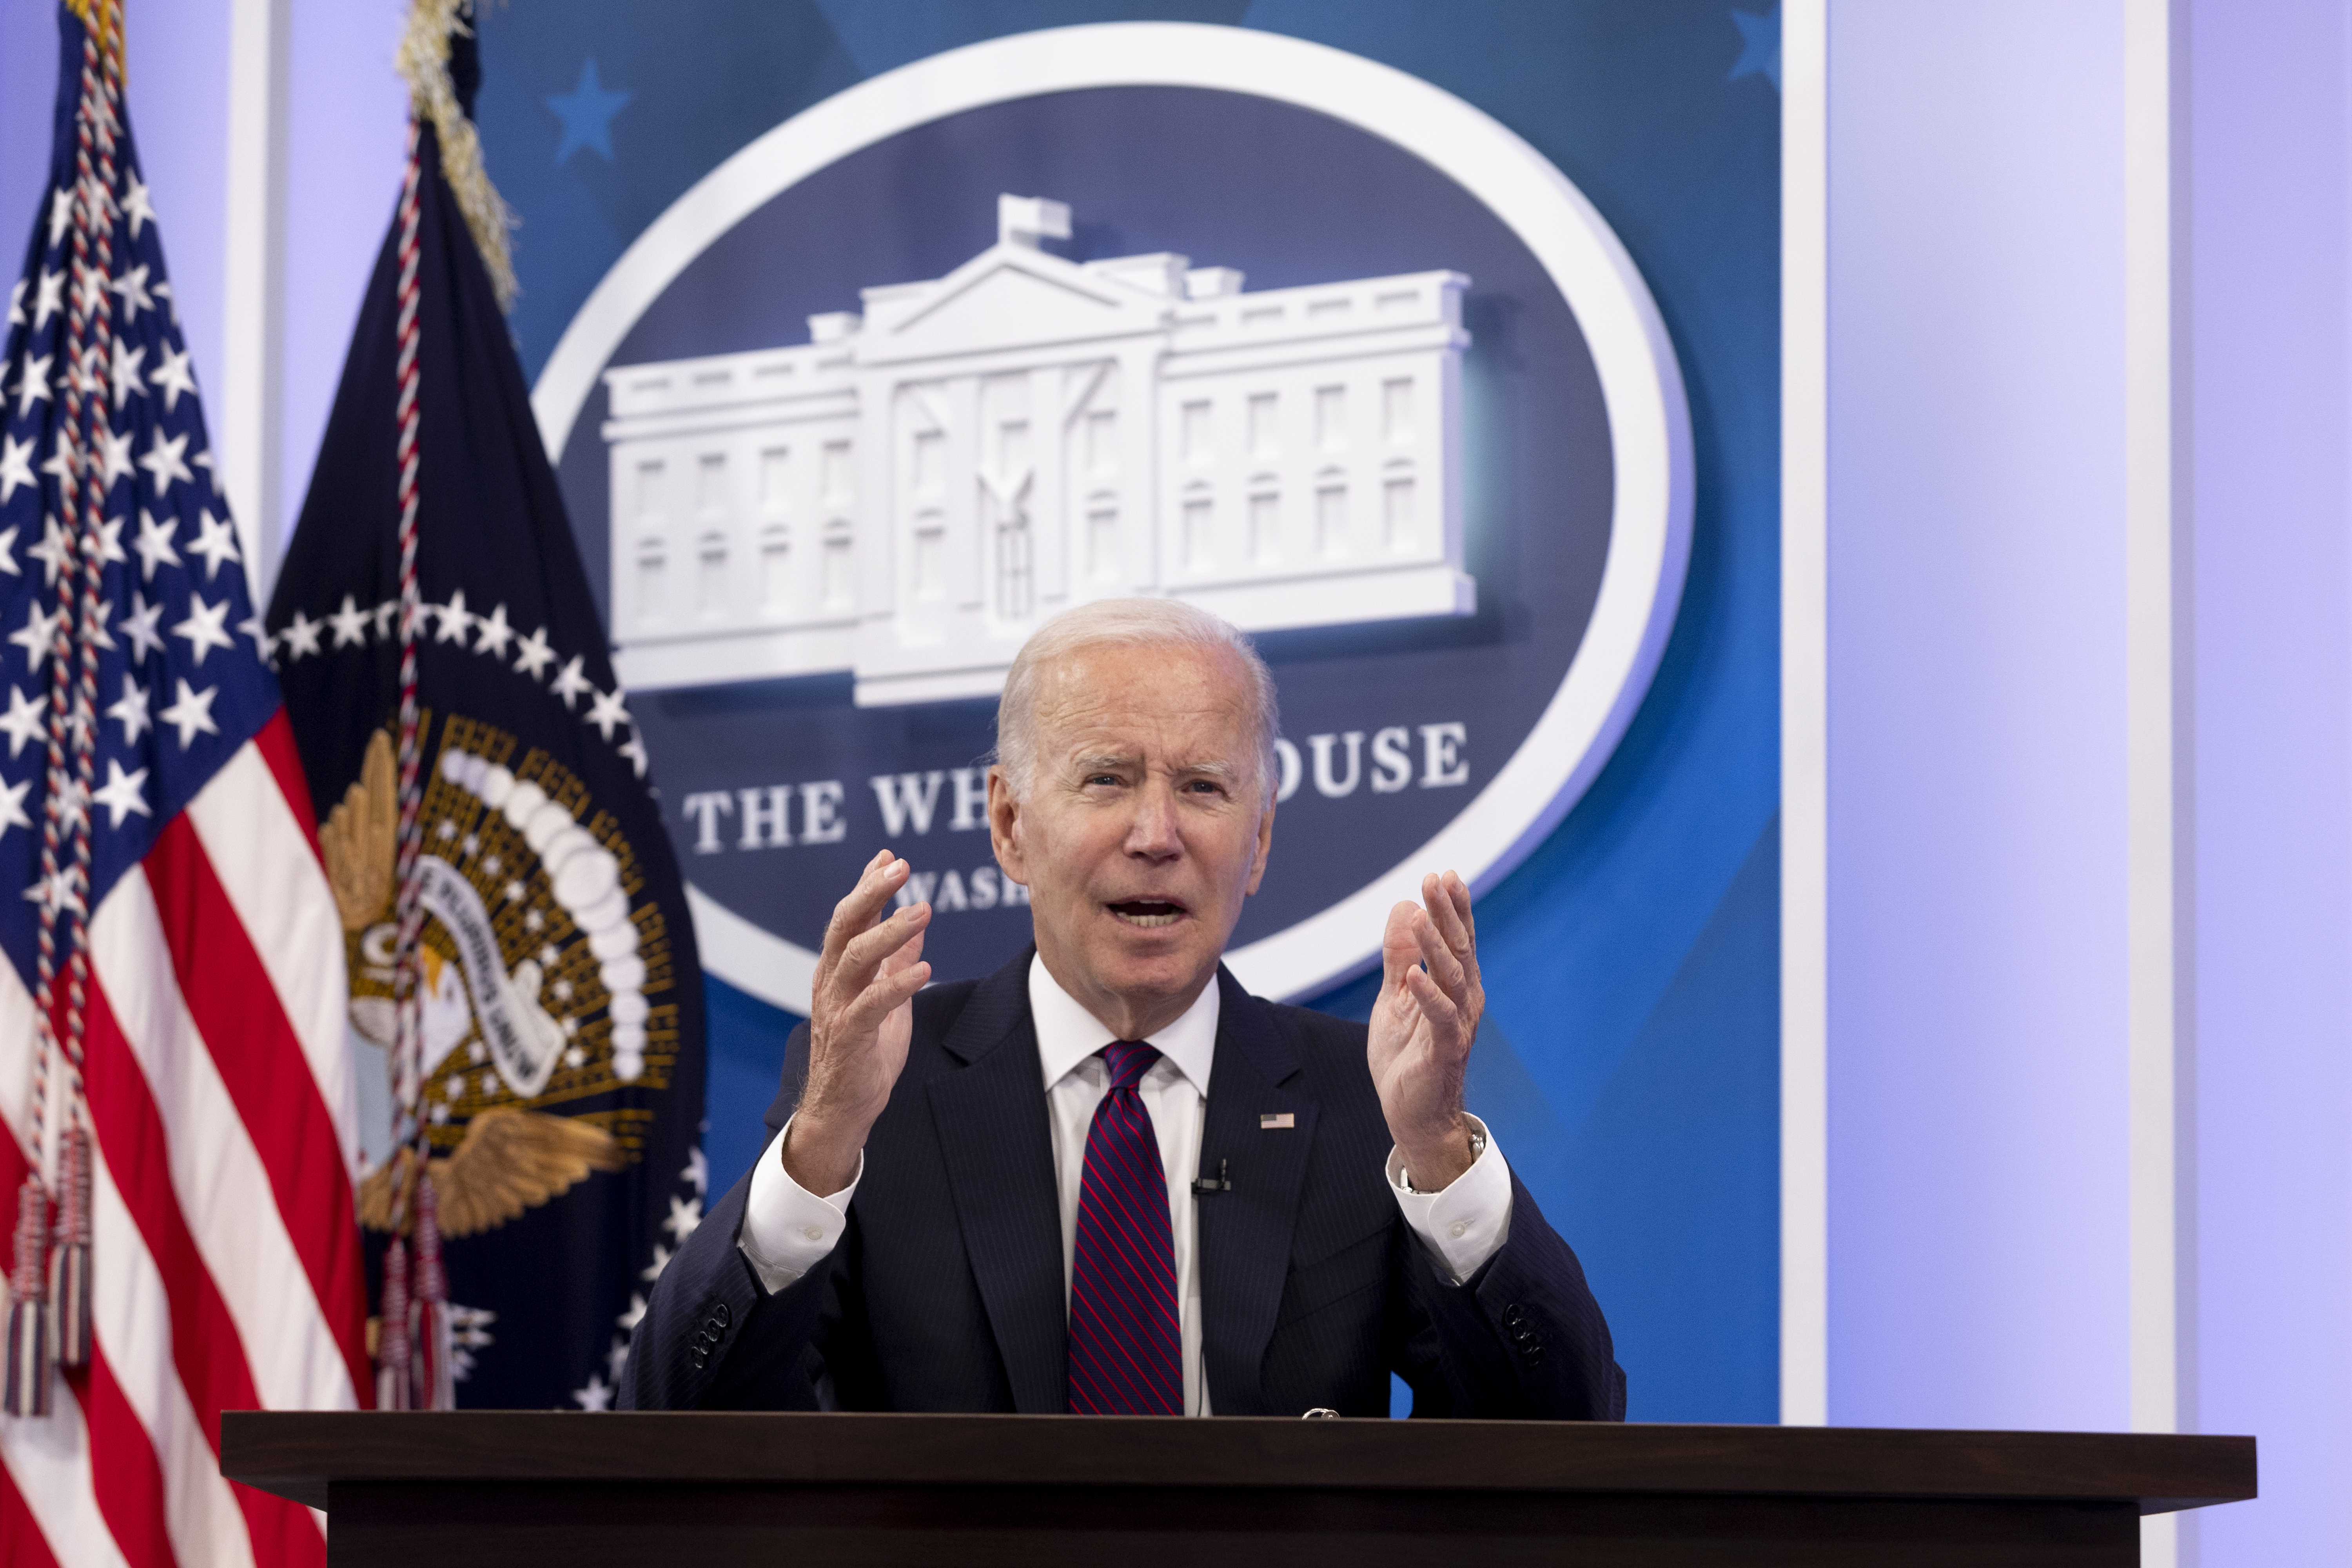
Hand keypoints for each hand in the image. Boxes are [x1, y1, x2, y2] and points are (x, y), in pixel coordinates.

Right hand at [782, 850, 930, 1194]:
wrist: (842, 1108)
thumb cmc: (863, 1052)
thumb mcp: (885, 997)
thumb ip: (895, 960)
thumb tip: (915, 922)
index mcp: (836, 970)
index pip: (848, 917)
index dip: (867, 885)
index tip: (889, 856)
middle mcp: (830, 982)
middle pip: (843, 926)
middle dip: (871, 893)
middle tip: (900, 867)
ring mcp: (836, 1009)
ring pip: (855, 958)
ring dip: (890, 931)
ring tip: (923, 910)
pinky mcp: (849, 1037)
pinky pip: (871, 1004)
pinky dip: (897, 983)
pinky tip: (924, 969)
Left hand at [1367, 871, 1484, 1190]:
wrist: (1412, 1115)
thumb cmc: (1407, 1056)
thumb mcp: (1395, 998)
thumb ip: (1399, 957)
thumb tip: (1404, 908)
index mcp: (1454, 987)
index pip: (1457, 940)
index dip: (1452, 908)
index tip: (1443, 875)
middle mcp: (1463, 1001)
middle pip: (1459, 949)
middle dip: (1448, 914)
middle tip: (1436, 879)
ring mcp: (1456, 1026)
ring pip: (1452, 978)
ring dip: (1436, 946)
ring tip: (1421, 915)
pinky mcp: (1444, 1051)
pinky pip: (1440, 1019)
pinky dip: (1427, 996)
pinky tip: (1413, 975)